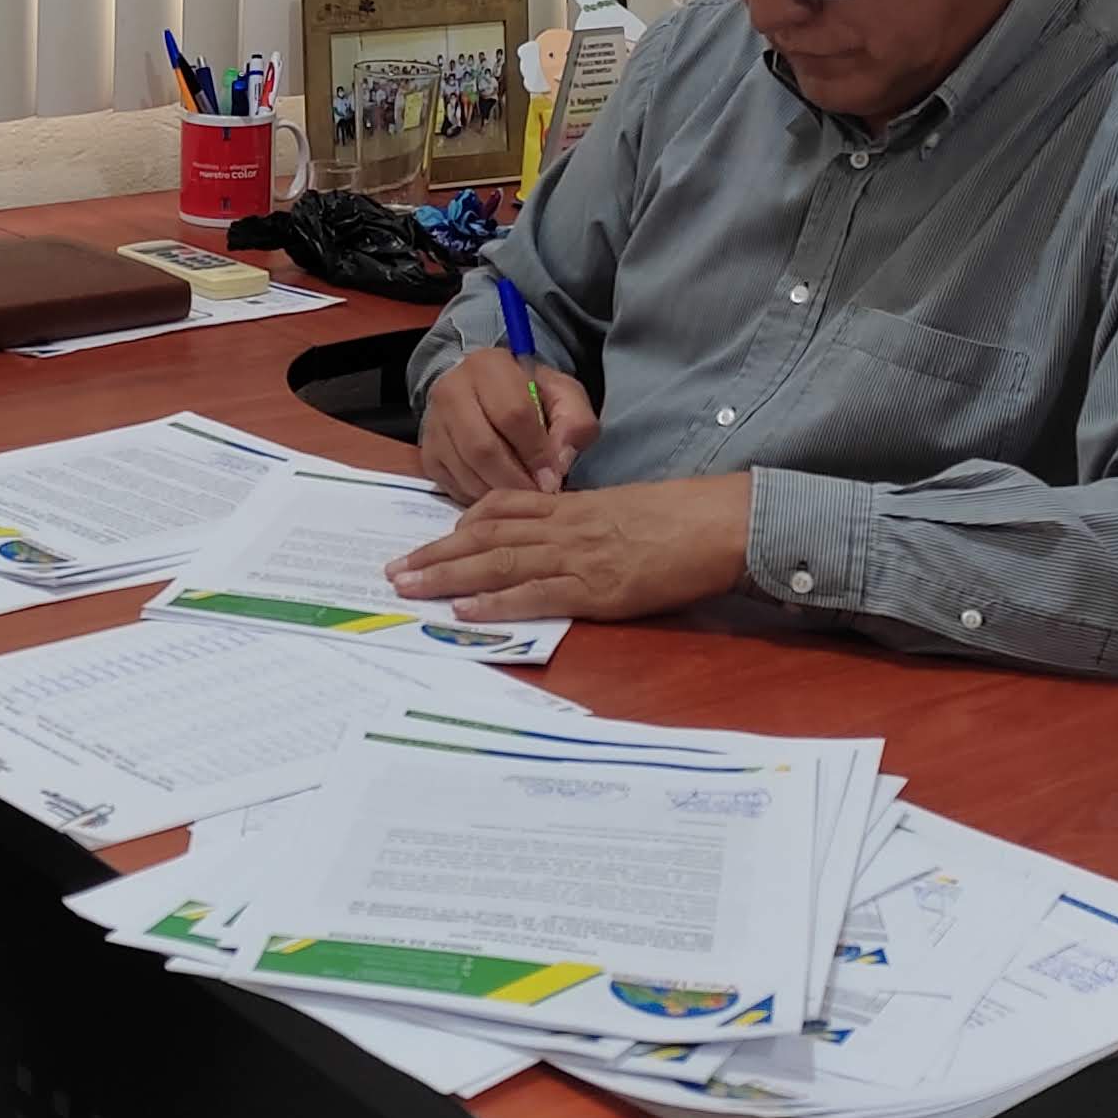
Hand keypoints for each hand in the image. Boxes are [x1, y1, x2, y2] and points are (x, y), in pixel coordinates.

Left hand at [386, 475, 754, 622]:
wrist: (721, 523)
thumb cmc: (683, 518)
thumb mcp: (624, 511)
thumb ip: (587, 523)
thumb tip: (560, 540)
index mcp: (573, 507)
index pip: (503, 509)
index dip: (460, 525)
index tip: (431, 539)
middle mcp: (565, 527)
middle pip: (486, 537)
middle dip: (436, 554)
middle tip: (395, 570)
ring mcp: (577, 557)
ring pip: (498, 563)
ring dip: (449, 576)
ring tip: (410, 587)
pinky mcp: (595, 588)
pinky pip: (535, 594)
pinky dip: (496, 603)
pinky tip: (465, 611)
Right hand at [421, 346, 600, 500]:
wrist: (488, 394)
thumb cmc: (532, 396)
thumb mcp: (565, 397)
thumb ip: (574, 424)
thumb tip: (556, 465)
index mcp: (490, 365)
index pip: (513, 414)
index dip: (536, 452)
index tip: (553, 478)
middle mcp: (452, 389)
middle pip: (482, 447)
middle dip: (516, 480)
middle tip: (537, 495)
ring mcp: (434, 422)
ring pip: (465, 469)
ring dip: (498, 492)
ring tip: (522, 497)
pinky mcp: (428, 451)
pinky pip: (452, 484)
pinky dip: (478, 497)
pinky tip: (498, 492)